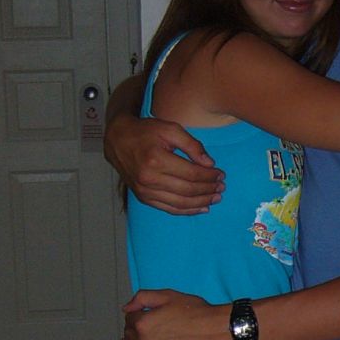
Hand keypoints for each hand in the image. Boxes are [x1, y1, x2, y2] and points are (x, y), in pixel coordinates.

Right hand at [104, 114, 223, 213]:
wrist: (118, 140)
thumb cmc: (145, 132)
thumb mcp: (170, 129)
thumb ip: (192, 145)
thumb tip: (210, 164)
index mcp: (156, 160)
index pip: (191, 174)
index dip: (209, 176)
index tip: (221, 174)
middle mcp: (149, 179)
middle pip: (188, 190)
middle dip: (208, 190)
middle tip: (221, 187)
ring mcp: (145, 191)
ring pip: (180, 203)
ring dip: (201, 203)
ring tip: (215, 198)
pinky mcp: (144, 198)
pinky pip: (169, 209)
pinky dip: (187, 211)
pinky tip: (201, 208)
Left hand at [121, 290, 233, 339]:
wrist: (216, 332)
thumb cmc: (196, 313)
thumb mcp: (169, 296)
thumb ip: (143, 298)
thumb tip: (126, 308)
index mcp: (143, 323)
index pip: (129, 318)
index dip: (135, 314)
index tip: (142, 314)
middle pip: (128, 336)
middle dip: (132, 330)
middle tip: (142, 327)